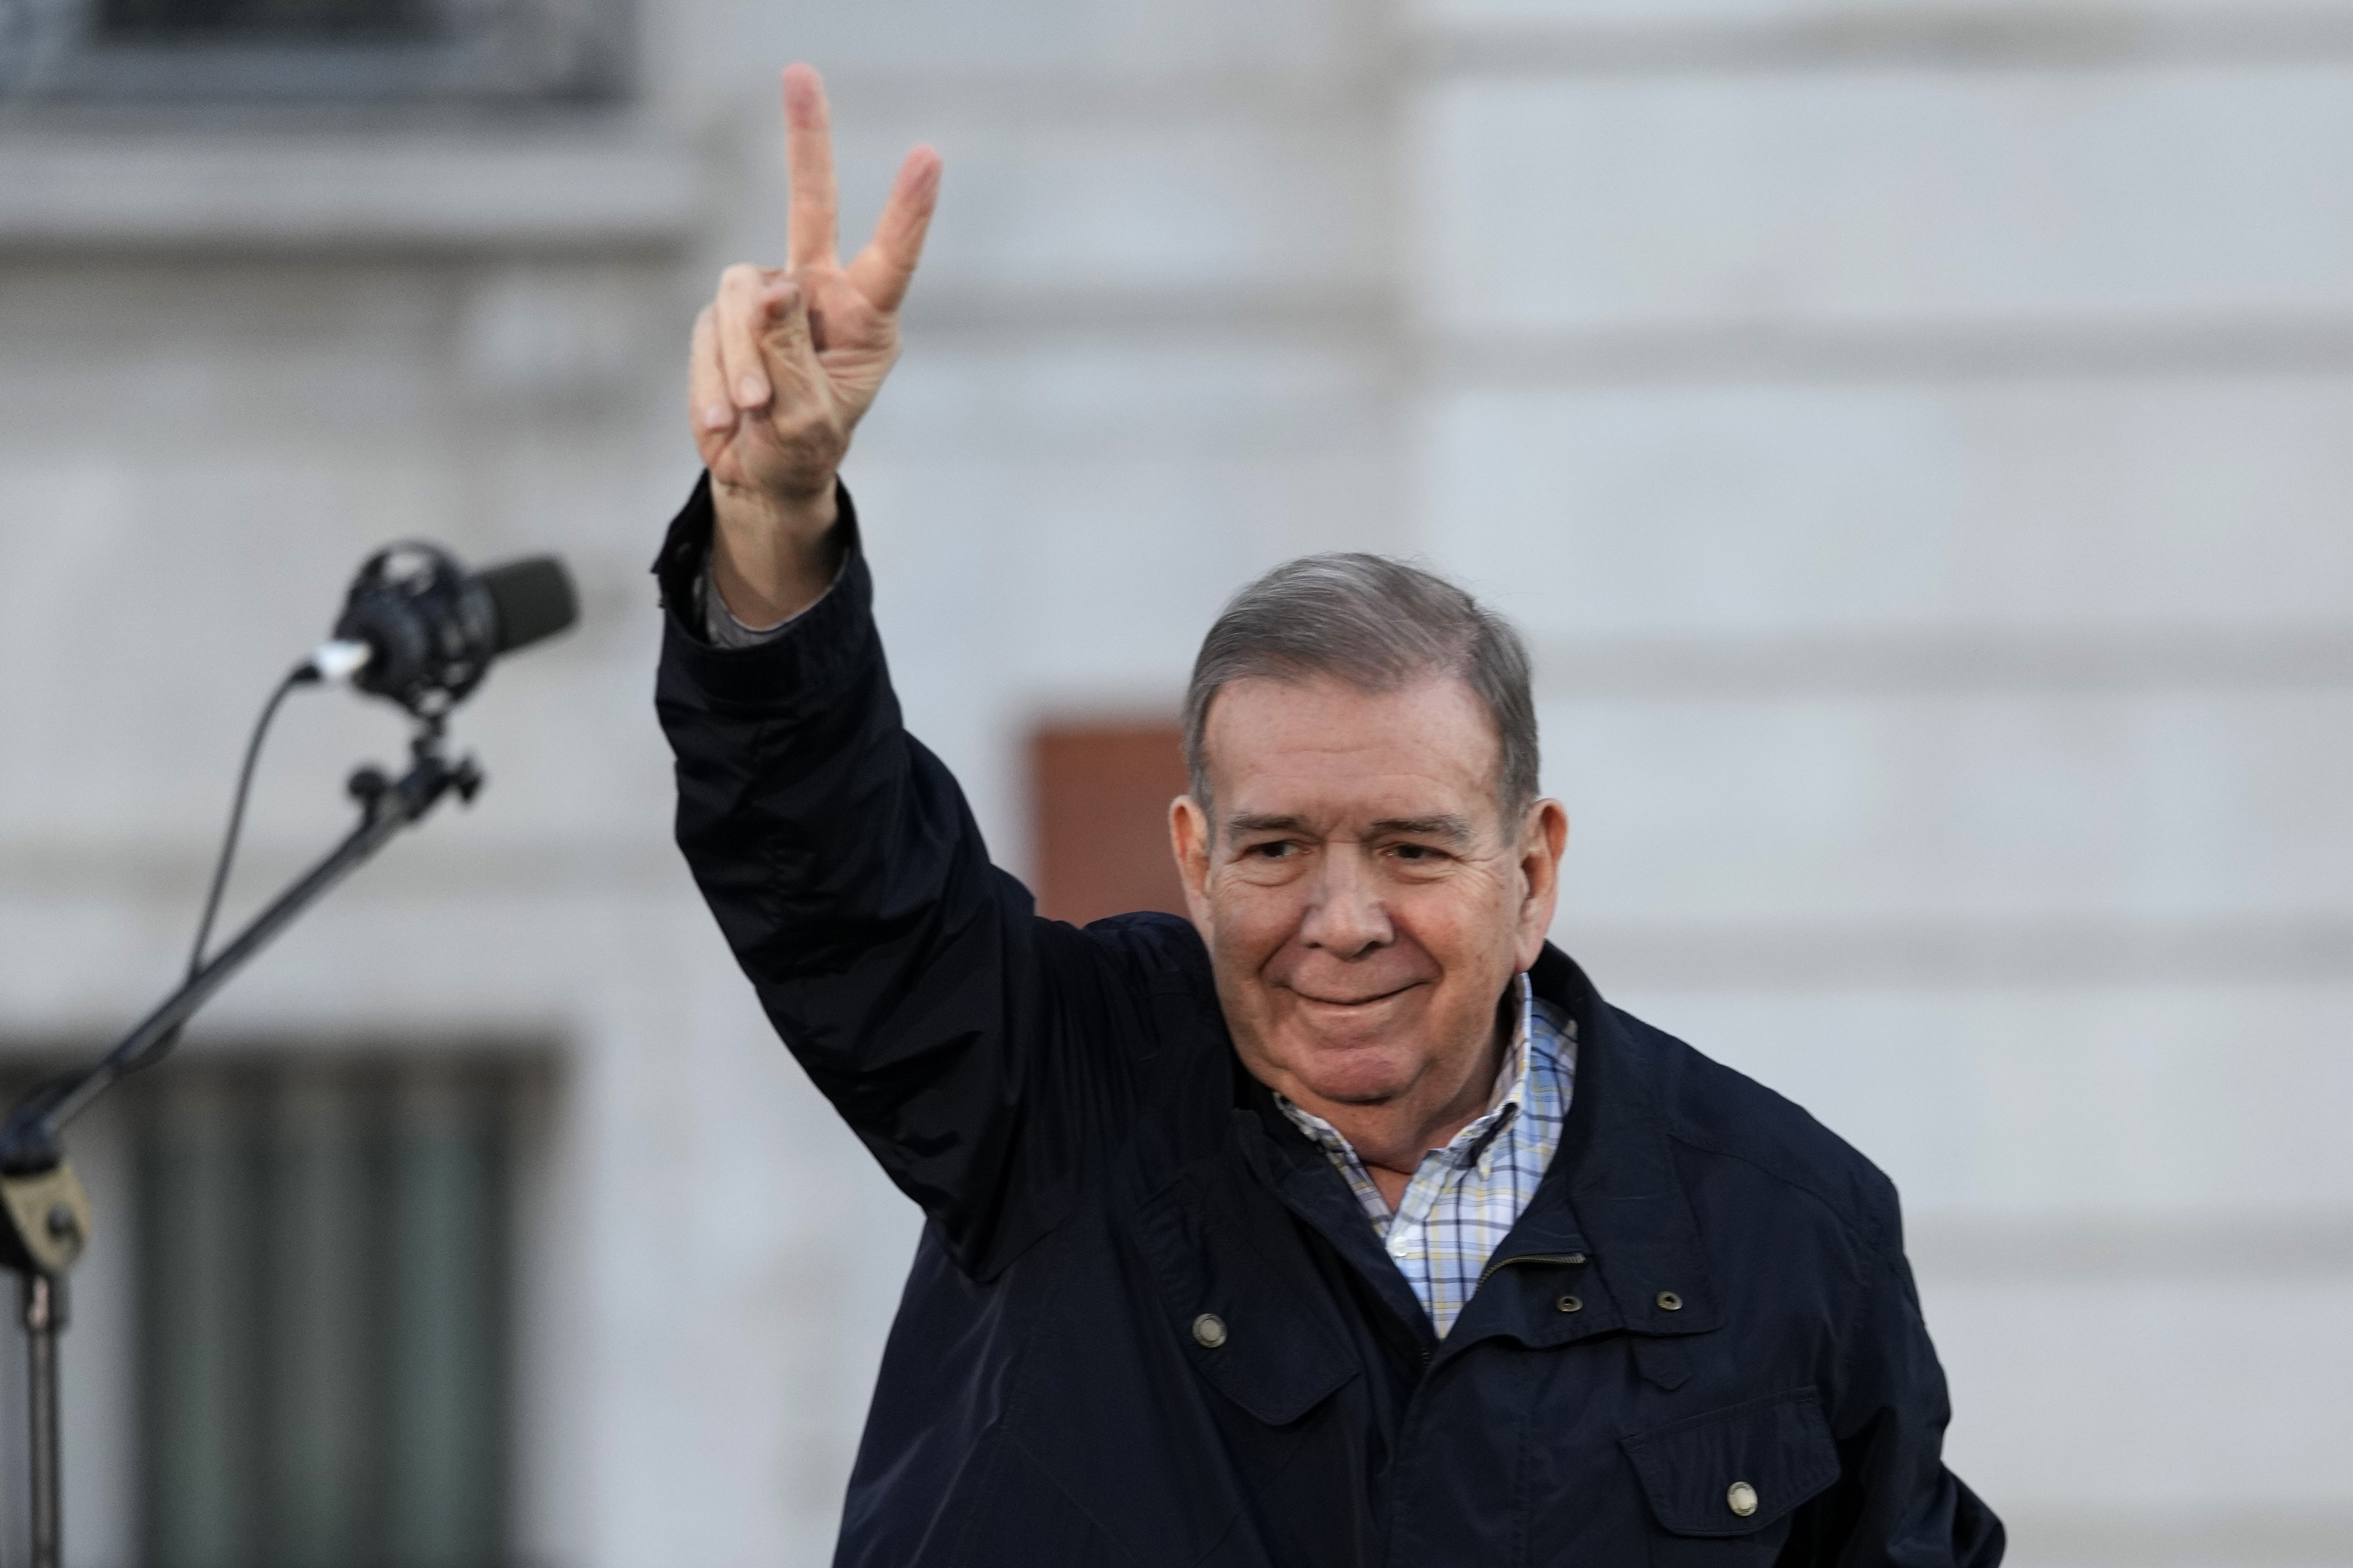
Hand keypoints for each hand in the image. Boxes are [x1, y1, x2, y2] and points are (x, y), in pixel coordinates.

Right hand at [691, 63, 940, 625]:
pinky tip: (727, 421)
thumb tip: (767, 288)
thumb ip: (788, 355)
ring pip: (739, 296)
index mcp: (866, 319)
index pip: (891, 257)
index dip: (907, 210)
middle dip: (806, 140)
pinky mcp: (724, 318)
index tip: (929, 156)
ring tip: (753, 414)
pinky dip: (712, 379)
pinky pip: (707, 332)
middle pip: (810, 206)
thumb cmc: (804, 451)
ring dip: (740, 361)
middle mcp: (819, 294)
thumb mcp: (806, 420)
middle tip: (800, 71)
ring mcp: (768, 301)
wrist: (762, 477)